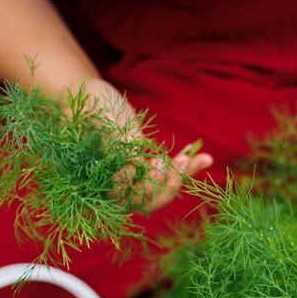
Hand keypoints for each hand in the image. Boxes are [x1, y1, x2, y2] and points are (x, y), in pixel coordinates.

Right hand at [80, 77, 212, 213]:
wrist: (90, 95)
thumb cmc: (89, 105)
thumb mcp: (102, 119)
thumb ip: (117, 142)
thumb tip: (137, 164)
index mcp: (96, 180)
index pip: (117, 196)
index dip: (128, 186)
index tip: (135, 165)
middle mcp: (117, 186)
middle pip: (144, 202)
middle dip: (160, 186)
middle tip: (168, 163)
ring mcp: (135, 178)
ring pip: (161, 191)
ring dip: (178, 178)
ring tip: (193, 158)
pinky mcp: (149, 168)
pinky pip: (171, 173)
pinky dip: (189, 167)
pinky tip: (206, 158)